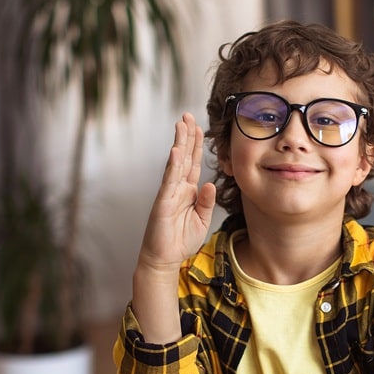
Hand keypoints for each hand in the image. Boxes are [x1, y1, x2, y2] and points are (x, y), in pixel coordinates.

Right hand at [137, 113, 217, 274]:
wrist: (164, 259)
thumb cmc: (180, 241)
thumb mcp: (201, 220)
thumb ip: (206, 202)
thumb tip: (210, 184)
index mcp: (188, 191)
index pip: (193, 163)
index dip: (196, 145)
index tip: (199, 127)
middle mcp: (177, 188)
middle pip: (184, 157)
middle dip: (186, 135)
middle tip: (187, 115)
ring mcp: (169, 193)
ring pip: (176, 163)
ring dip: (179, 143)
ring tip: (181, 124)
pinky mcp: (163, 202)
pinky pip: (169, 181)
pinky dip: (173, 166)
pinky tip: (176, 151)